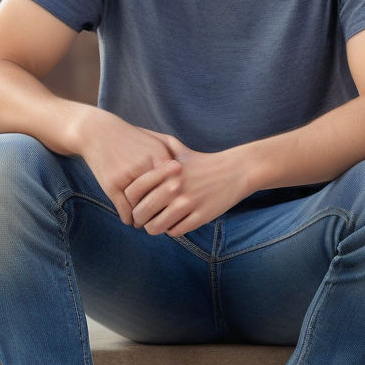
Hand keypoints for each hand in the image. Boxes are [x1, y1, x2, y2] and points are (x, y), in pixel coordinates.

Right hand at [76, 111, 181, 224]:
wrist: (98, 132)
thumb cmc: (131, 140)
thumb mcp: (155, 145)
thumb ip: (172, 163)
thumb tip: (182, 189)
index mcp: (160, 155)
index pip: (175, 185)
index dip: (178, 200)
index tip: (178, 207)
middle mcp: (145, 166)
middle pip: (161, 199)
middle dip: (163, 211)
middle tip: (164, 219)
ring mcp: (127, 176)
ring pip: (142, 208)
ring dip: (144, 219)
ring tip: (145, 222)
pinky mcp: (111, 185)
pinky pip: (125, 210)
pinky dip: (129, 218)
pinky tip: (131, 219)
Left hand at [124, 146, 251, 236]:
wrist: (235, 170)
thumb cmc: (202, 162)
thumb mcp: (179, 149)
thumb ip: (158, 144)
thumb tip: (137, 133)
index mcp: (166, 171)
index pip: (133, 191)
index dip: (129, 201)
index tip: (134, 203)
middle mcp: (175, 186)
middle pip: (142, 212)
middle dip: (138, 219)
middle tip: (142, 219)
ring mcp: (188, 203)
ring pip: (156, 226)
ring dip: (153, 227)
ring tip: (156, 224)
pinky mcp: (201, 216)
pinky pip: (176, 231)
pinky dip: (171, 230)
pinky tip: (174, 223)